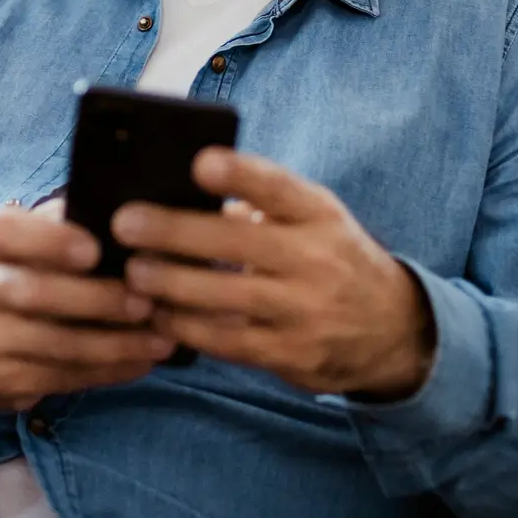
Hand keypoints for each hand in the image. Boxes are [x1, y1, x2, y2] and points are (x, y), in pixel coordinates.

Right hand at [0, 199, 175, 412]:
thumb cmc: (28, 268)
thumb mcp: (37, 235)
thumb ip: (71, 222)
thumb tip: (133, 221)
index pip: (7, 232)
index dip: (51, 242)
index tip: (95, 251)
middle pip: (36, 293)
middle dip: (97, 300)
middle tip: (146, 304)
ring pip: (55, 344)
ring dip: (114, 345)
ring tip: (159, 341)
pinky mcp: (0, 377)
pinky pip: (61, 377)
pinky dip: (107, 371)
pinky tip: (141, 362)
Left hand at [113, 150, 434, 399]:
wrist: (391, 329)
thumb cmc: (330, 258)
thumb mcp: (313, 220)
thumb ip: (259, 207)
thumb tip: (180, 193)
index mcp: (318, 215)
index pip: (280, 187)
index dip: (240, 174)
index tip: (200, 162)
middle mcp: (316, 259)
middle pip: (239, 243)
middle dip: (175, 232)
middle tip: (125, 223)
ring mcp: (304, 311)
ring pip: (227, 297)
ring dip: (171, 286)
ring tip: (132, 274)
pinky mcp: (291, 354)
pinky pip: (229, 342)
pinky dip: (188, 329)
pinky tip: (157, 316)